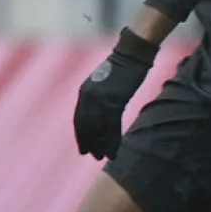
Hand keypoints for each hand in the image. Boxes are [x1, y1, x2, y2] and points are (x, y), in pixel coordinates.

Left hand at [73, 29, 157, 159]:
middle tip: (91, 155)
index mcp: (84, 92)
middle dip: (89, 142)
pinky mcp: (115, 102)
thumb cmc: (120, 67)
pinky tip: (114, 150)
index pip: (79, 118)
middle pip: (86, 126)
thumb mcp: (102, 82)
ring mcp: (101, 100)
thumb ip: (96, 97)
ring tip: (102, 157)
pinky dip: (113, 140)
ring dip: (101, 144)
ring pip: (99, 129)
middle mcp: (89, 97)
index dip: (81, 134)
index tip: (82, 147)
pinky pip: (112, 126)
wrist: (130, 54)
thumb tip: (97, 112)